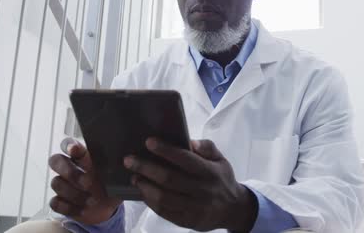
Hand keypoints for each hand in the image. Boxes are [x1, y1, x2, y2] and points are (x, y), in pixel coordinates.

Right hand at [48, 137, 121, 223]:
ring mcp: (62, 184)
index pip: (68, 144)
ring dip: (74, 193)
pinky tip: (83, 209)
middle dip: (70, 172)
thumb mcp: (114, 173)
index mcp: (80, 156)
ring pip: (56, 183)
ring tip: (93, 201)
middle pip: (55, 161)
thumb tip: (124, 159)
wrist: (106, 207)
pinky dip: (69, 207)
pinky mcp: (59, 201)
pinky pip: (55, 202)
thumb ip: (113, 164)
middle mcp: (68, 167)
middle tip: (88, 183)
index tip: (75, 150)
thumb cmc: (109, 184)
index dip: (68, 145)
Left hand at [124, 138, 257, 231]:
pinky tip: (144, 192)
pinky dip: (151, 202)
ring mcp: (195, 208)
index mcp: (210, 172)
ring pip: (165, 198)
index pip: (185, 159)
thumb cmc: (221, 179)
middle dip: (146, 167)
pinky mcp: (188, 221)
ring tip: (134, 177)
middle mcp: (202, 190)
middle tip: (129, 160)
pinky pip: (165, 212)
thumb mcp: (221, 159)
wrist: (234, 209)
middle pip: (170, 179)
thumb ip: (207, 147)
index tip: (149, 142)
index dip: (166, 150)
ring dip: (146, 186)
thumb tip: (189, 141)